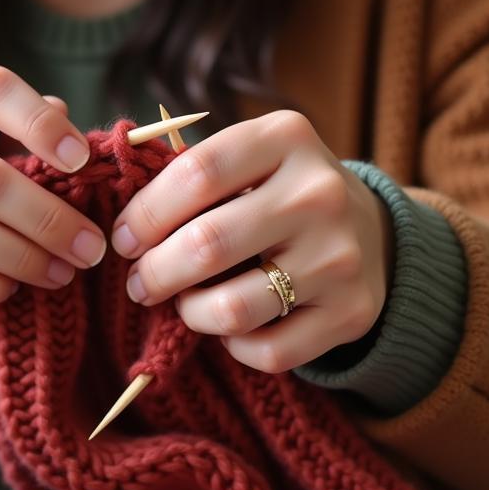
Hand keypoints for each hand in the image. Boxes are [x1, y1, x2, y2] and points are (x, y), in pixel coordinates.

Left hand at [110, 110, 394, 372]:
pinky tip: (231, 328)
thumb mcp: (248, 158)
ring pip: (233, 309)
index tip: (124, 240)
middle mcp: (320, 194)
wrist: (370, 230)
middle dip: (154, 273)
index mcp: (287, 138)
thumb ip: (188, 175)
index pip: (195, 175)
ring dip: (190, 313)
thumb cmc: (278, 193)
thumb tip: (118, 214)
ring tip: (183, 303)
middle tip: (139, 283)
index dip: (145, 214)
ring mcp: (340, 256)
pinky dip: (234, 347)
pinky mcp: (352, 312)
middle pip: (206, 245)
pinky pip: (268, 351)